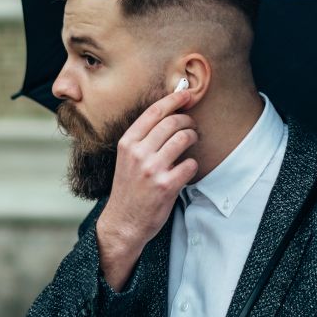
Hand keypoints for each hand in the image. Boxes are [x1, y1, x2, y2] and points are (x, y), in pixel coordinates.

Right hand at [96, 90, 198, 290]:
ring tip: (192, 141)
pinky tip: (187, 169)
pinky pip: (191, 164)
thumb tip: (168, 114)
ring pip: (183, 139)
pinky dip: (193, 165)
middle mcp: (138, 153)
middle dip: (188, 120)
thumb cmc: (128, 189)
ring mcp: (152, 169)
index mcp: (127, 143)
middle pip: (172, 122)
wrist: (123, 223)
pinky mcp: (166, 185)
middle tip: (192, 126)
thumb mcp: (126, 158)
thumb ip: (143, 139)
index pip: (154, 112)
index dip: (174, 99)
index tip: (187, 93)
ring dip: (193, 137)